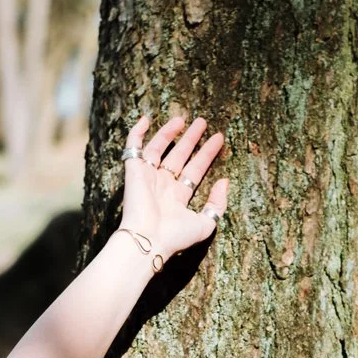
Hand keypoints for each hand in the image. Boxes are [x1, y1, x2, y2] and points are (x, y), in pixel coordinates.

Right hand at [121, 112, 228, 261]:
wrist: (148, 239)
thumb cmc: (175, 236)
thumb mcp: (205, 224)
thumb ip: (217, 204)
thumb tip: (224, 181)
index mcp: (178, 197)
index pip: (195, 170)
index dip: (207, 154)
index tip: (219, 139)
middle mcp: (162, 185)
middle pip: (179, 155)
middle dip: (191, 139)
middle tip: (202, 122)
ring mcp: (147, 177)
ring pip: (158, 148)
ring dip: (169, 132)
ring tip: (182, 118)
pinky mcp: (133, 171)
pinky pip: (133, 147)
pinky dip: (136, 133)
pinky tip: (146, 119)